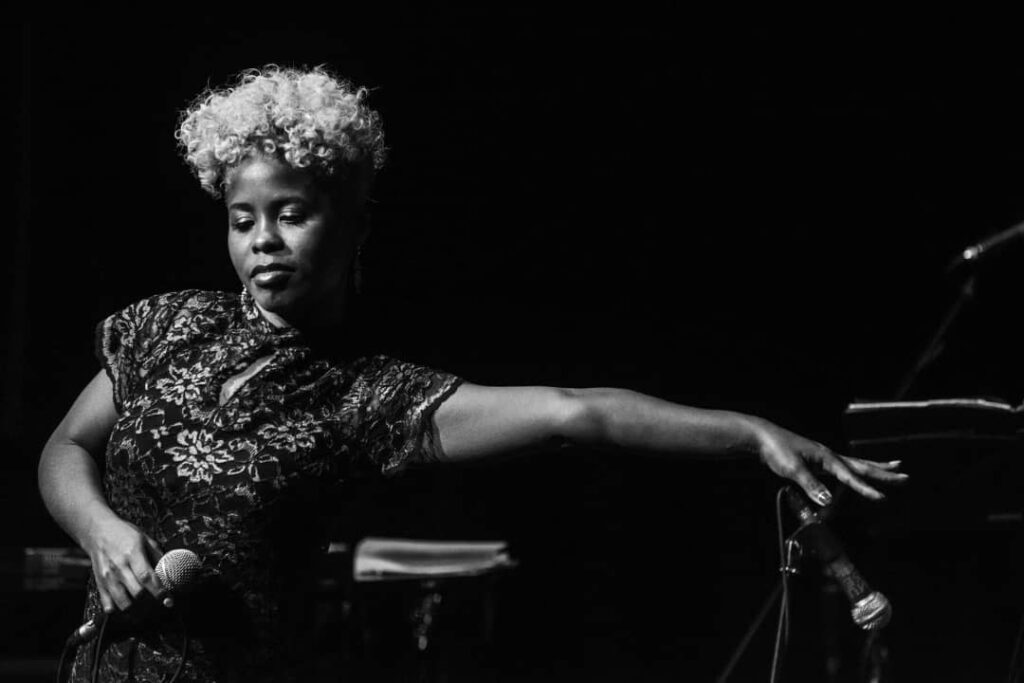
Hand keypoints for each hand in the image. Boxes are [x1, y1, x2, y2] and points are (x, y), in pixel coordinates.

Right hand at [82, 510, 166, 613]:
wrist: (97, 532)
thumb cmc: (124, 534)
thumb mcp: (144, 539)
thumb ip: (157, 556)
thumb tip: (170, 570)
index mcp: (132, 554)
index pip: (147, 577)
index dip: (159, 591)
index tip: (169, 601)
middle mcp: (119, 567)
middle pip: (137, 593)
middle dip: (150, 601)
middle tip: (158, 603)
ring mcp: (107, 577)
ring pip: (122, 603)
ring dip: (136, 609)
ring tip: (144, 607)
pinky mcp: (99, 584)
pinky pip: (108, 605)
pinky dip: (119, 610)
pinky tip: (128, 605)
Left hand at [748, 418, 906, 504]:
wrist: (761, 438)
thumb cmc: (777, 450)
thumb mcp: (793, 469)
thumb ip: (811, 485)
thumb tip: (827, 501)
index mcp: (827, 458)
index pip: (850, 477)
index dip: (866, 489)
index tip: (883, 498)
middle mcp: (829, 456)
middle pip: (862, 466)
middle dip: (883, 473)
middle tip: (905, 476)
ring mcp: (824, 458)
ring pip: (854, 465)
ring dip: (873, 468)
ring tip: (892, 468)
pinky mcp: (816, 461)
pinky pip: (842, 468)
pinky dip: (854, 472)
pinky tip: (855, 475)